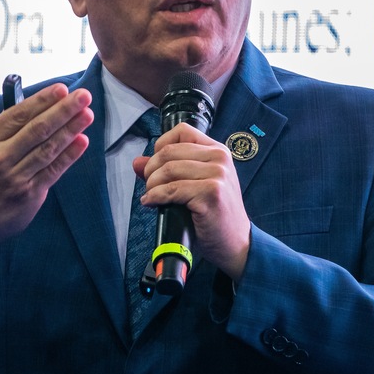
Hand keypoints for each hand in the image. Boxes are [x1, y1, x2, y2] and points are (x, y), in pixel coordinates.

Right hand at [0, 84, 92, 275]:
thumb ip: (7, 132)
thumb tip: (40, 108)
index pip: (18, 115)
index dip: (42, 100)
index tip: (62, 88)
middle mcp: (0, 157)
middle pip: (37, 129)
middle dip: (63, 110)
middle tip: (83, 96)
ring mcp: (15, 177)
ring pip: (48, 148)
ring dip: (71, 129)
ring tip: (88, 114)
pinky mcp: (29, 194)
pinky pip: (54, 170)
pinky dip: (69, 155)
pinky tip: (82, 141)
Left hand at [134, 123, 250, 280]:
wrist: (236, 242)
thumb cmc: (216, 215)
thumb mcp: (195, 186)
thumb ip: (168, 170)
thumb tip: (137, 162)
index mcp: (218, 151)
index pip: (182, 131)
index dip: (161, 145)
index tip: (156, 164)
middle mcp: (220, 159)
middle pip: (170, 151)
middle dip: (151, 169)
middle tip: (149, 185)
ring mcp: (217, 175)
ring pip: (168, 170)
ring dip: (152, 185)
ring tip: (151, 196)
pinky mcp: (210, 193)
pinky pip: (171, 189)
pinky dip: (155, 196)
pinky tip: (152, 202)